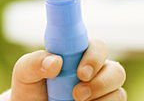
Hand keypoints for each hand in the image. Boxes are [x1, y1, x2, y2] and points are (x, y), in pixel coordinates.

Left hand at [9, 39, 125, 100]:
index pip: (98, 46)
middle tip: (77, 94)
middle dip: (101, 83)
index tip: (81, 73)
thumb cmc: (30, 87)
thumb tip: (56, 60)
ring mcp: (103, 93)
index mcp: (79, 54)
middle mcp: (96, 72)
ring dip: (101, 99)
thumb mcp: (25, 72)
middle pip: (117, 71)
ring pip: (119, 93)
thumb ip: (35, 61)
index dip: (95, 57)